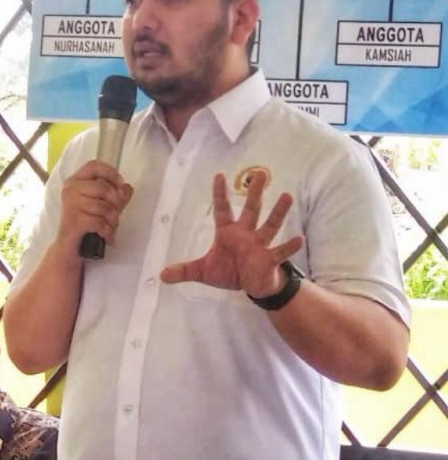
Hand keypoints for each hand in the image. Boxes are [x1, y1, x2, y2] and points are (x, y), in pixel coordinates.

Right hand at [56, 160, 132, 254]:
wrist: (69, 249)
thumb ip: (116, 195)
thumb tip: (127, 188)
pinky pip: (100, 222)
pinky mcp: (74, 221)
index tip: (120, 184)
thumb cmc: (85, 225)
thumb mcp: (102, 207)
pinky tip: (107, 237)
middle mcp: (71, 190)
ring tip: (110, 228)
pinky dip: (108, 232)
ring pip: (104, 206)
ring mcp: (71, 205)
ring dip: (113, 221)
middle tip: (116, 215)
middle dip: (116, 203)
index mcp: (75, 182)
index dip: (110, 173)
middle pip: (103, 187)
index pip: (93, 166)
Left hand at [160, 171, 302, 296]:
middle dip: (254, 193)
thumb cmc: (230, 272)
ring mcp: (260, 245)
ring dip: (278, 212)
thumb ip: (184, 270)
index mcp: (228, 232)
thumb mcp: (203, 271)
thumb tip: (161, 275)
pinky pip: (280, 251)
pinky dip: (289, 246)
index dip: (219, 194)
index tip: (218, 175)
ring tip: (286, 196)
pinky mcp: (269, 259)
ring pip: (270, 224)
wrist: (251, 287)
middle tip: (260, 173)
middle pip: (251, 209)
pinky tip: (298, 239)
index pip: (222, 209)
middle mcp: (246, 234)